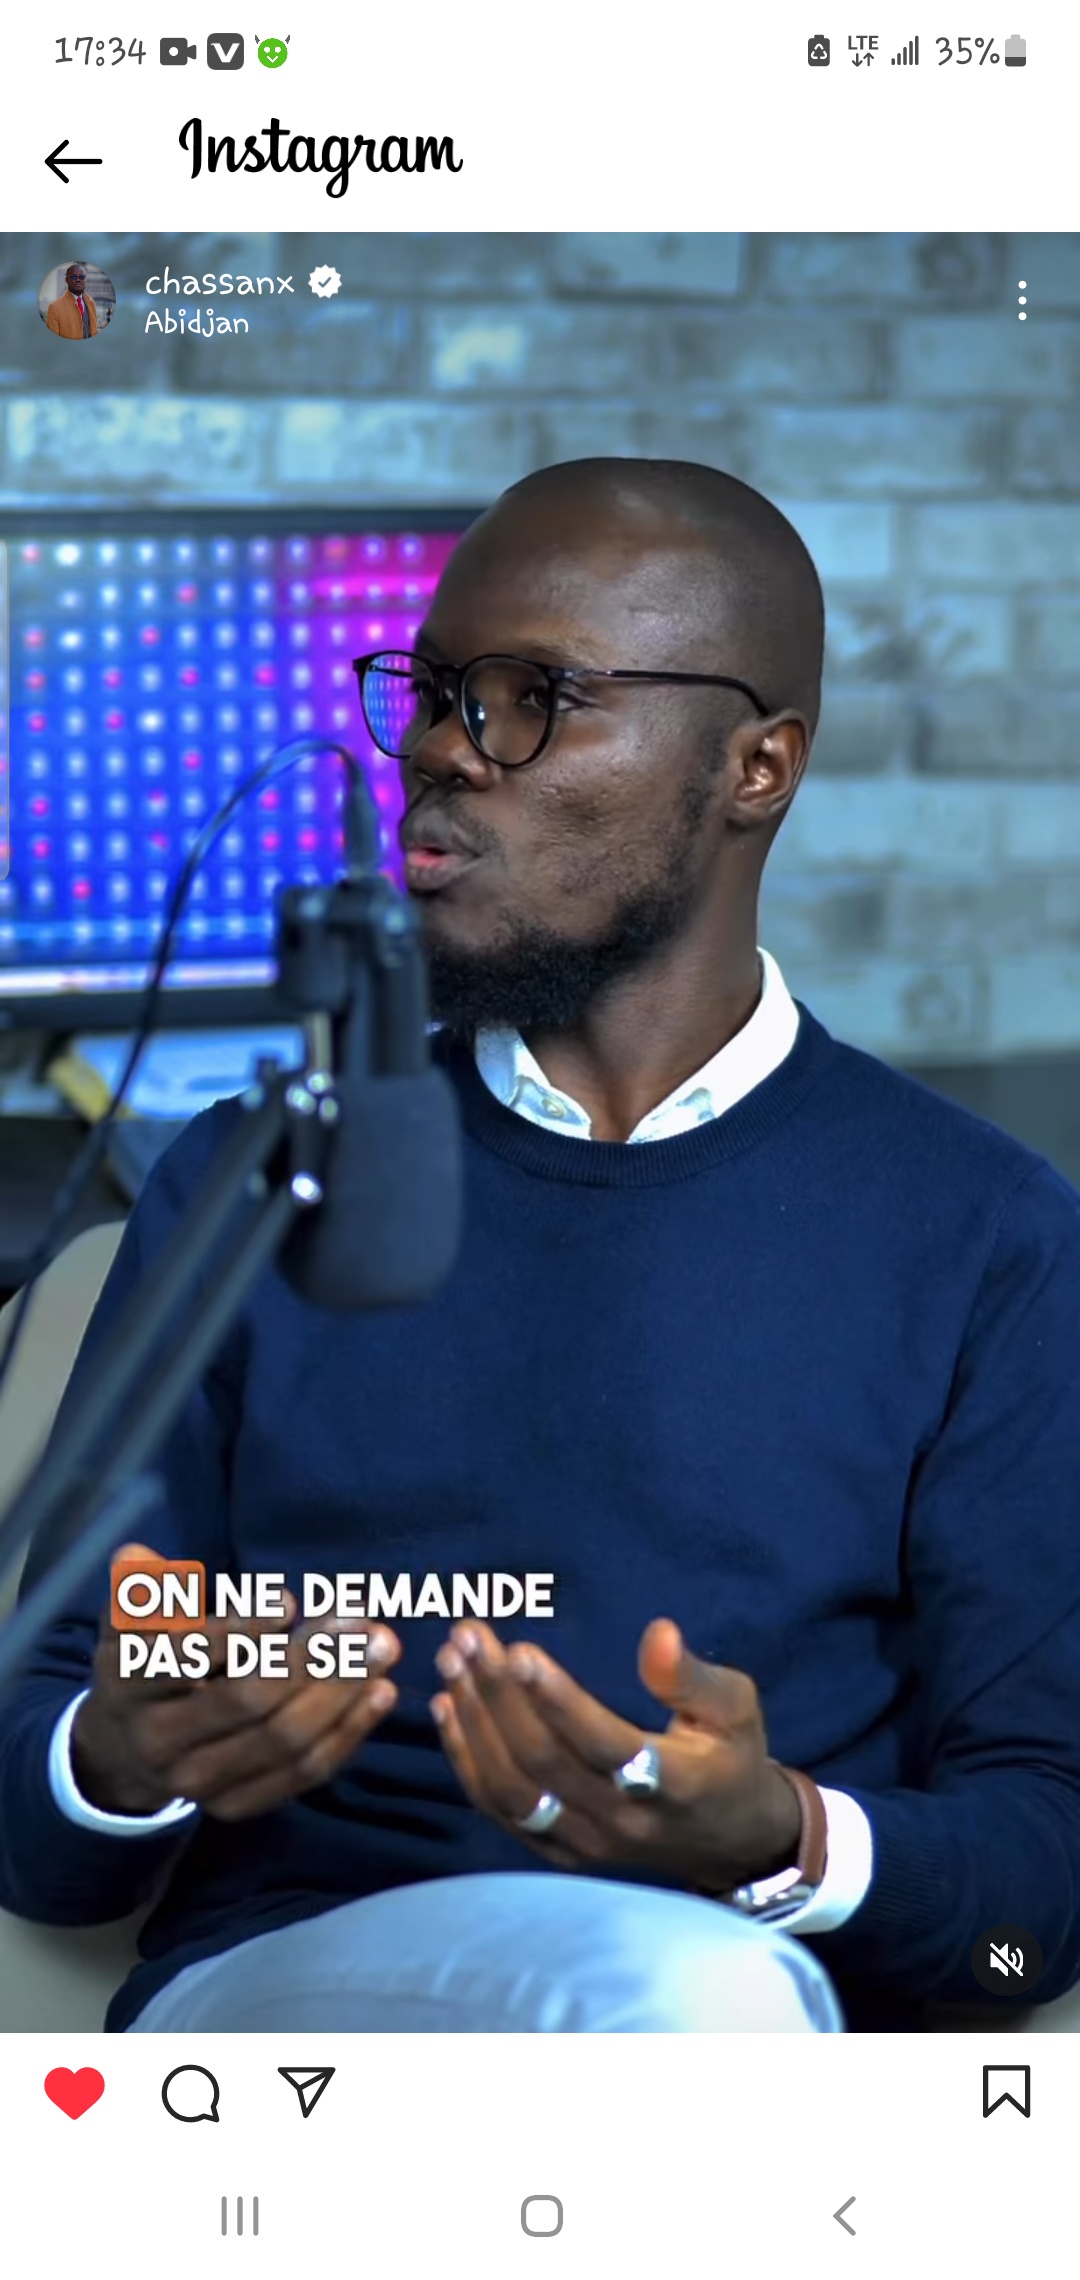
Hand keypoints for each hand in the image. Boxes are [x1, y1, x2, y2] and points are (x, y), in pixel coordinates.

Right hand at [71, 1541, 401, 1821]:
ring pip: (284, 1741)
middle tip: (359, 1618)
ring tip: (381, 1647)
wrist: (126, 1747)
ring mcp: (198, 1784)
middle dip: (311, 1657)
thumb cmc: (147, 1658)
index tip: (289, 1600)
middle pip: (248, 1701)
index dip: (239, 1629)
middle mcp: (159, 1742)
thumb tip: (141, 1557)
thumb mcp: (130, 1619)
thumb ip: (145, 1587)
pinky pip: (302, 1773)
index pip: (187, 1657)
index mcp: (128, 1684)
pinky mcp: (235, 1805)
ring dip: (342, 1692)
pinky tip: (379, 1693)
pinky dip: (347, 1732)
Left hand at [431, 1616, 802, 1891]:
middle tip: (468, 1637)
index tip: (518, 1650)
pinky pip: (503, 1811)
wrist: (729, 1841)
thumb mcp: (734, 1709)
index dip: (557, 1699)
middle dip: (498, 1694)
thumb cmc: (731, 1758)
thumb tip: (659, 1633)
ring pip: (513, 1789)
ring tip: (453, 1664)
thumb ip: (692, 1677)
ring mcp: (585, 1843)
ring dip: (475, 1723)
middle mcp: (621, 1821)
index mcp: (671, 1784)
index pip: (602, 1742)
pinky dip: (468, 1761)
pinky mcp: (560, 1852)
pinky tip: (451, 1709)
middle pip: (543, 1760)